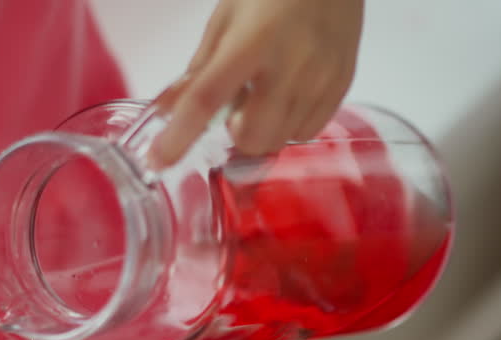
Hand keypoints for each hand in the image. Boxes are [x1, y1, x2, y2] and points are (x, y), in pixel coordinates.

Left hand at [151, 0, 363, 165]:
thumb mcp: (226, 19)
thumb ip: (199, 69)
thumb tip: (166, 109)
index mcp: (251, 42)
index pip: (207, 98)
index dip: (179, 135)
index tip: (158, 160)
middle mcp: (289, 65)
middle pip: (252, 136)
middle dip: (235, 135)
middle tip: (236, 109)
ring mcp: (320, 78)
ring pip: (279, 141)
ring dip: (262, 131)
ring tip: (264, 97)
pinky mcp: (342, 86)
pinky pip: (307, 132)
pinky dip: (289, 126)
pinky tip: (288, 98)